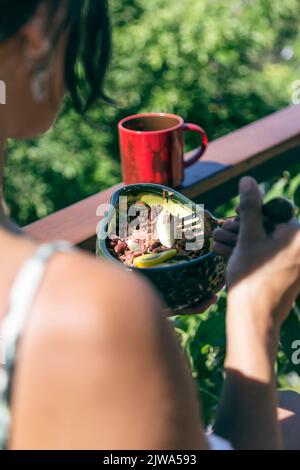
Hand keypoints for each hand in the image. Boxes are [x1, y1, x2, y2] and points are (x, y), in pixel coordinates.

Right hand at [215, 176, 299, 327]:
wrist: (255, 319)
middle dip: (244, 229)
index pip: (275, 211)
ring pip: (267, 243)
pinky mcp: (289, 276)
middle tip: (221, 232)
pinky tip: (228, 255)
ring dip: (243, 242)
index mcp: (298, 236)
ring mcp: (296, 264)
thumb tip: (249, 180)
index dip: (251, 213)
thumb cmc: (252, 277)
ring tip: (219, 244)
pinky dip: (251, 255)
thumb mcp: (248, 237)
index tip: (235, 218)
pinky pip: (269, 258)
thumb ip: (251, 207)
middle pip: (270, 228)